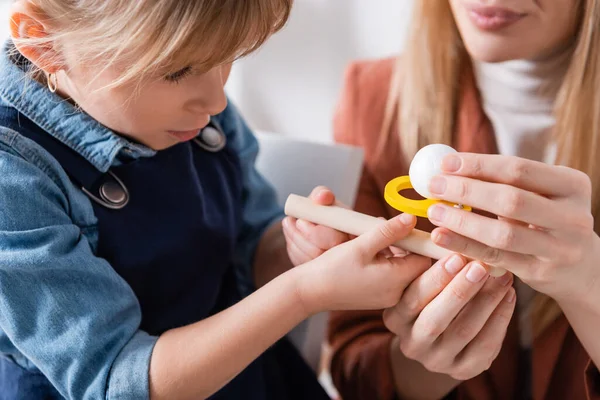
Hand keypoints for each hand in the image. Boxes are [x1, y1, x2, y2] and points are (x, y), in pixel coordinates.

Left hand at [283, 186, 350, 265]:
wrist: (325, 222)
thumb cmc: (328, 209)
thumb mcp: (326, 198)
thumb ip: (324, 194)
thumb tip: (321, 198)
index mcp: (352, 235)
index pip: (334, 240)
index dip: (314, 233)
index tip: (300, 221)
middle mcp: (345, 255)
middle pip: (318, 253)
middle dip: (299, 237)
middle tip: (288, 220)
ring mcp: (332, 266)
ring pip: (308, 259)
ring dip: (293, 240)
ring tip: (287, 223)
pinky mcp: (318, 271)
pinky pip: (303, 264)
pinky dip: (293, 249)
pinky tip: (291, 236)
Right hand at [295, 213, 430, 313]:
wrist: (310, 292)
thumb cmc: (333, 269)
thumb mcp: (361, 244)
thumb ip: (389, 231)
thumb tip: (412, 218)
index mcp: (396, 280)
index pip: (425, 259)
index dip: (420, 241)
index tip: (408, 227)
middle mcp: (397, 294)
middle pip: (416, 265)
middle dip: (406, 245)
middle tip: (389, 230)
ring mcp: (388, 298)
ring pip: (404, 270)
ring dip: (395, 253)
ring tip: (376, 240)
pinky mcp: (378, 298)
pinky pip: (393, 278)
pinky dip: (387, 263)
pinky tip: (371, 253)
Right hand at [384, 254, 515, 380]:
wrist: (434, 340)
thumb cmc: (427, 295)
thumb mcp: (414, 280)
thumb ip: (418, 260)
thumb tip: (428, 229)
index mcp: (395, 318)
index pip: (412, 299)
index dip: (435, 278)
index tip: (456, 255)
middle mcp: (412, 343)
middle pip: (436, 319)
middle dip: (460, 290)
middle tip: (481, 266)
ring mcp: (437, 360)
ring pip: (464, 331)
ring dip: (487, 301)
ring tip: (503, 276)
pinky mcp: (463, 370)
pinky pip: (485, 346)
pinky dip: (500, 319)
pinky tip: (509, 296)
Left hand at [426, 153, 598, 301]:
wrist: (582, 268)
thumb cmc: (549, 220)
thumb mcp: (542, 195)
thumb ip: (505, 182)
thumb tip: (449, 167)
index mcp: (572, 185)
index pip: (519, 169)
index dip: (478, 164)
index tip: (446, 163)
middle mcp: (573, 216)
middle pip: (511, 199)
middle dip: (466, 190)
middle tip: (434, 185)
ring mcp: (559, 248)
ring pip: (502, 233)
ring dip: (462, 220)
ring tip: (434, 211)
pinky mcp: (541, 272)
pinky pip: (495, 257)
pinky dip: (464, 245)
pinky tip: (440, 236)